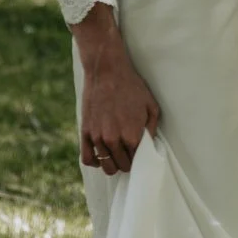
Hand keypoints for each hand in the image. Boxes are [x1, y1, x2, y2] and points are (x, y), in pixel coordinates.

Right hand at [74, 3, 159, 174]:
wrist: (107, 70)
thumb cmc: (131, 86)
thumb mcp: (150, 105)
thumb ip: (151, 129)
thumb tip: (149, 146)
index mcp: (132, 136)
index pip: (137, 161)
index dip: (139, 158)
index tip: (138, 153)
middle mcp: (114, 141)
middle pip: (122, 166)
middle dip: (127, 162)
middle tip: (128, 153)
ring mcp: (98, 138)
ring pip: (106, 166)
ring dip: (112, 164)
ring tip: (116, 155)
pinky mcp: (85, 133)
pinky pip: (87, 159)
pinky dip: (95, 162)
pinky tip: (101, 156)